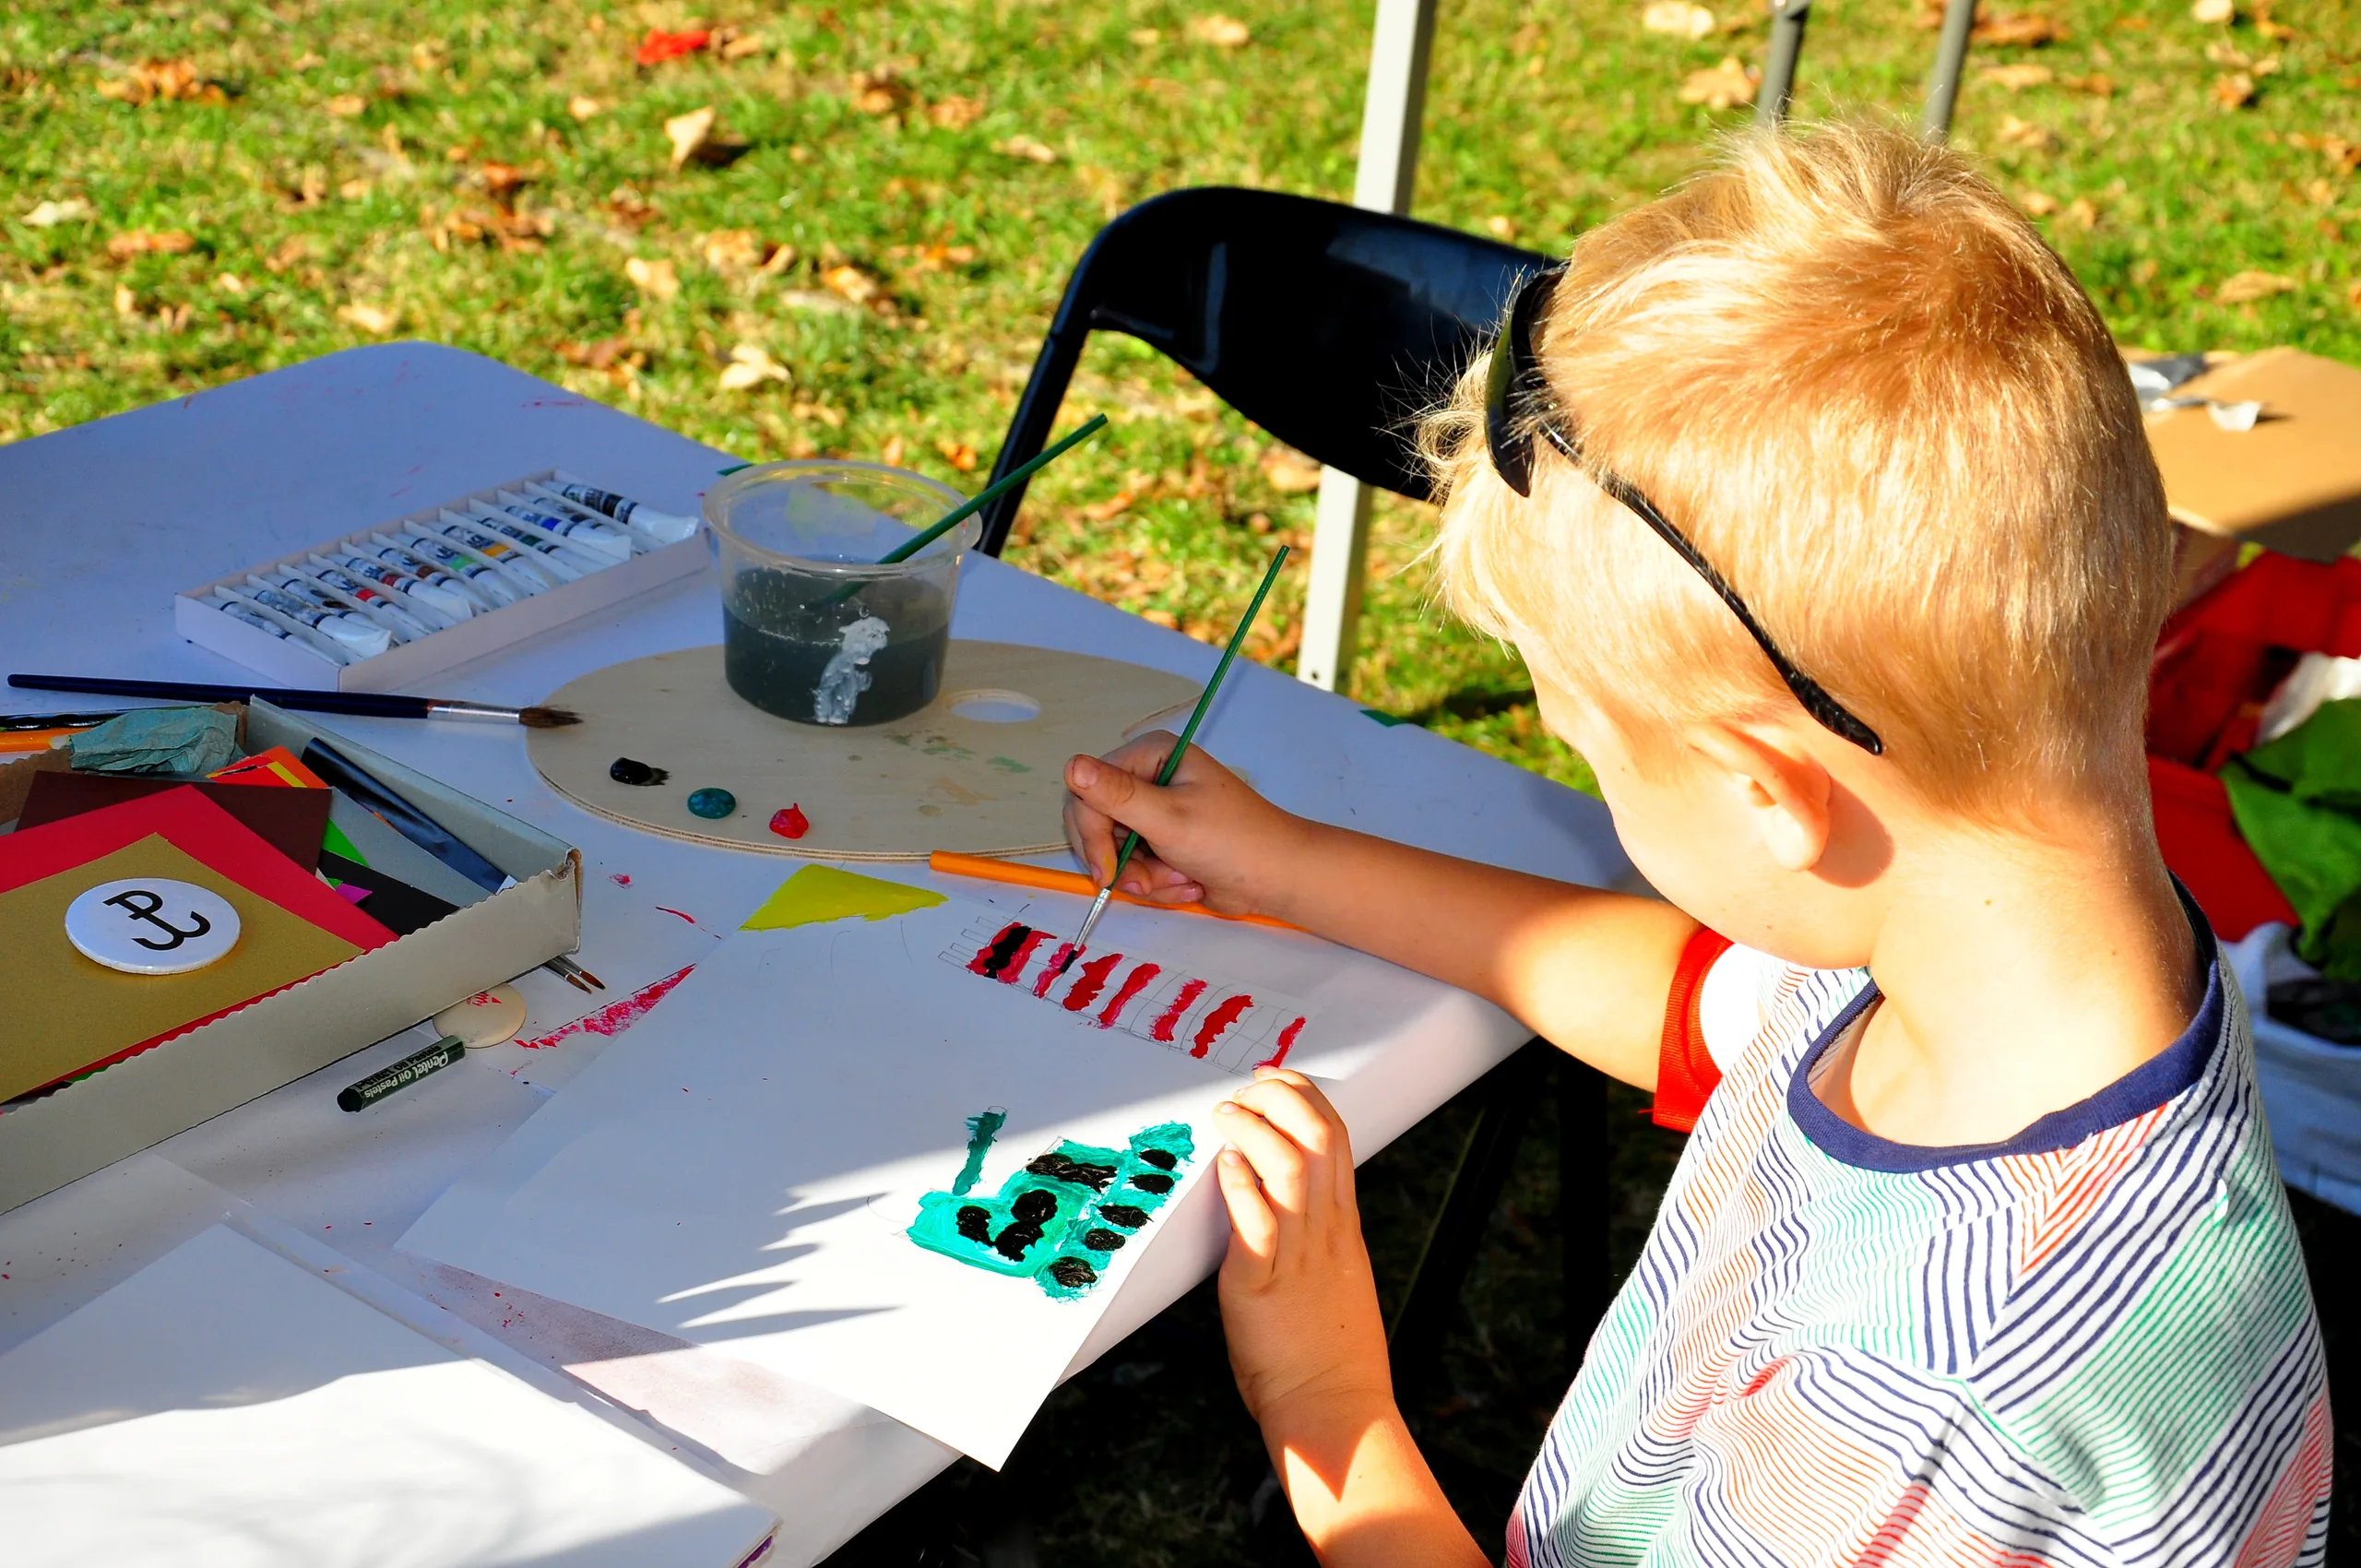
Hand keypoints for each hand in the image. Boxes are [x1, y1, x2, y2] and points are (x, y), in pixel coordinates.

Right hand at [1061, 731, 1307, 914]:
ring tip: (1180, 880)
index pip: (1088, 790)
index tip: (1107, 872)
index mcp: (1150, 755)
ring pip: (1112, 853)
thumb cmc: (1233, 841)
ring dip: (1143, 877)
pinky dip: (1157, 884)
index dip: (1091, 834)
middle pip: (1093, 823)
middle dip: (1120, 862)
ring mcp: (1153, 812)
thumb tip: (1071, 764)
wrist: (1277, 878)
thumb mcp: (1170, 818)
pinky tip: (1189, 883)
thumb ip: (1118, 796)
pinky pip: (1134, 868)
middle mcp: (1147, 778)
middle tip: (1143, 885)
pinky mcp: (1160, 843)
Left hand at [1216, 1070, 1487, 1565]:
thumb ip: (1313, 1235)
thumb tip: (1280, 1200)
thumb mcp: (1335, 1276)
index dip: (1305, 1096)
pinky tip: (1224, 1164)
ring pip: (1292, 1167)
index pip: (1336, 1137)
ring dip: (1256, 1129)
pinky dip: (1241, 1186)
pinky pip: (1257, 1223)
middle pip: (1319, 1136)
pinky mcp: (1262, 1283)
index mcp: (1342, 1226)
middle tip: (1247, 1088)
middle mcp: (1325, 1232)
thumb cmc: (1327, 1350)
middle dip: (1283, 1096)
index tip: (1274, 1078)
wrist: (1333, 1407)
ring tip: (1227, 1115)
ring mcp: (1297, 1256)